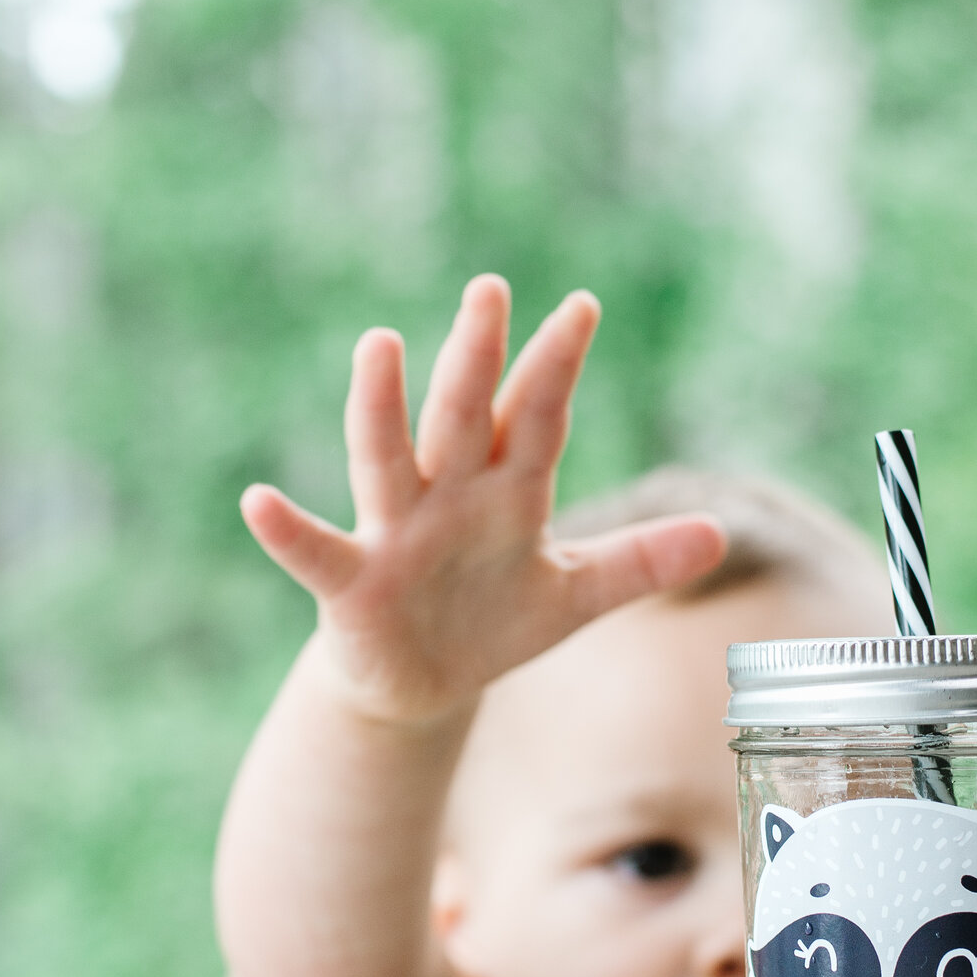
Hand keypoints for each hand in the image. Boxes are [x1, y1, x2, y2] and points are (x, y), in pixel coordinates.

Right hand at [238, 274, 725, 724]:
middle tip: (489, 290)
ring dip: (380, 406)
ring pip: (387, 459)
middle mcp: (448, 497)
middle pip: (465, 418)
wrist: (424, 686)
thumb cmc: (494, 622)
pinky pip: (316, 553)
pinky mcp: (352, 584)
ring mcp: (396, 534)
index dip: (557, 369)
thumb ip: (639, 562)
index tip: (584, 307)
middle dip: (477, 358)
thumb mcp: (574, 595)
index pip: (537, 419)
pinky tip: (256, 502)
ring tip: (376, 344)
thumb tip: (720, 535)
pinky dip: (286, 530)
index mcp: (506, 491)